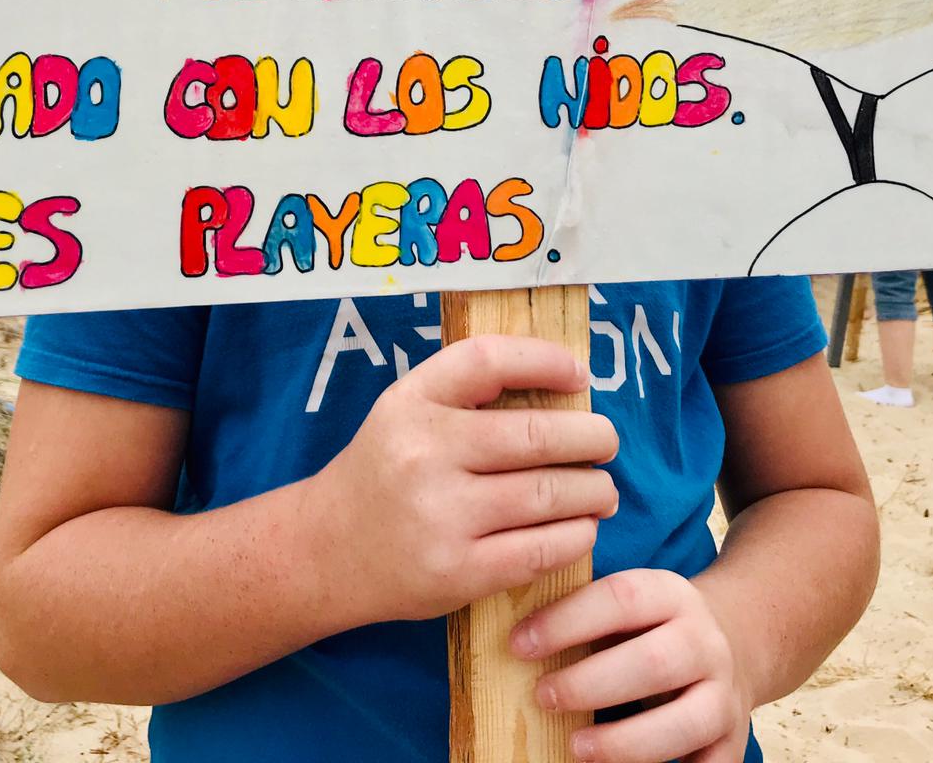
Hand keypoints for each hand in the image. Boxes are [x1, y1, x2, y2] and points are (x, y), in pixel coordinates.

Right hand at [307, 334, 619, 623]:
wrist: (325, 551)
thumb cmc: (384, 473)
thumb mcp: (405, 412)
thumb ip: (467, 392)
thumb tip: (564, 383)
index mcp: (411, 404)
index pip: (489, 361)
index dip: (545, 360)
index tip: (580, 373)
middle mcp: (424, 454)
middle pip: (537, 434)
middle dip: (592, 437)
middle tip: (607, 442)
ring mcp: (441, 516)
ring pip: (550, 494)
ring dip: (594, 490)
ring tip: (602, 490)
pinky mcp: (457, 573)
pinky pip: (541, 549)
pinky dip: (576, 535)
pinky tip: (581, 526)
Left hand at [513, 570, 753, 762]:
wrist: (732, 641)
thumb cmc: (650, 627)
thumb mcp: (627, 605)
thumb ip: (583, 614)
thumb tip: (516, 638)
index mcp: (670, 594)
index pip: (620, 598)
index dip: (566, 621)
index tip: (518, 645)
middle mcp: (704, 640)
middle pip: (654, 662)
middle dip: (591, 684)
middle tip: (542, 697)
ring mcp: (723, 692)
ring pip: (684, 721)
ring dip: (625, 741)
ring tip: (575, 747)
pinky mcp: (732, 739)